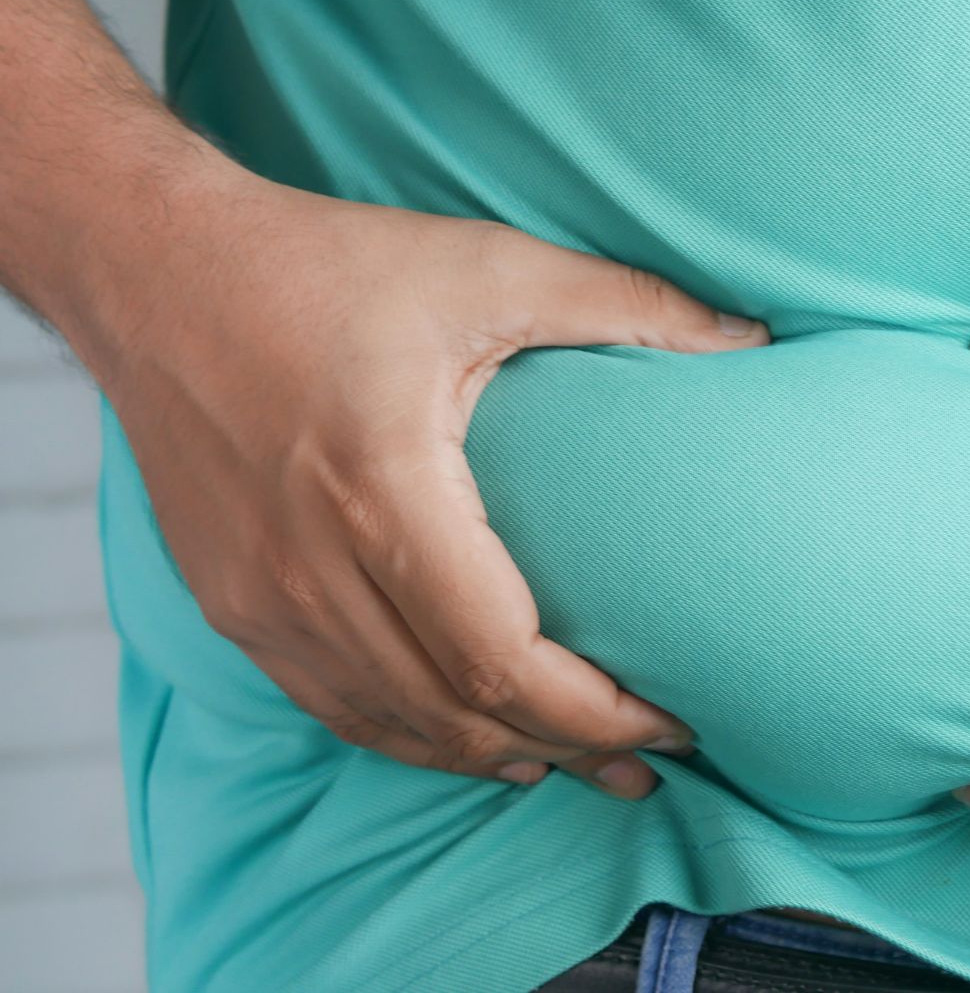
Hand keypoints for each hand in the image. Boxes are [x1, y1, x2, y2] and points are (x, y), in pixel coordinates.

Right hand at [91, 167, 766, 796]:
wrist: (155, 271)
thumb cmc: (326, 265)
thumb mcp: (488, 265)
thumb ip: (628, 304)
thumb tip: (751, 340)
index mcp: (382, 488)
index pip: (503, 657)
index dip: (596, 712)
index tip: (672, 719)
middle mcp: (309, 563)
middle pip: (456, 710)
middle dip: (567, 750)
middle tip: (649, 764)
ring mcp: (259, 597)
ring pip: (393, 725)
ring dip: (493, 756)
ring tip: (579, 767)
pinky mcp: (231, 603)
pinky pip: (333, 706)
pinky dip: (413, 737)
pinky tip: (473, 741)